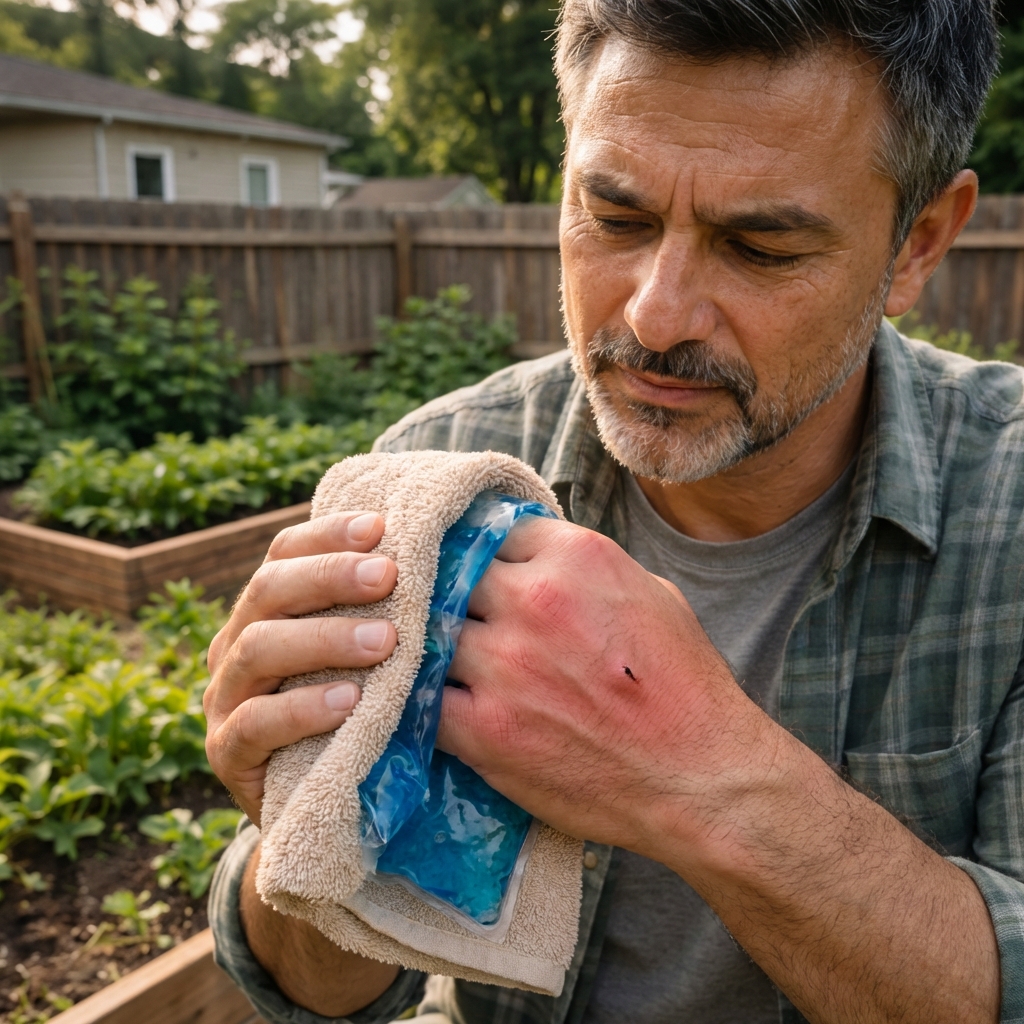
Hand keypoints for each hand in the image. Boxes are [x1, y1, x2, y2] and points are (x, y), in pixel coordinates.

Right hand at [205, 511, 398, 826]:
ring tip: (385, 641)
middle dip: (330, 577)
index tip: (380, 526)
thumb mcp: (368, 655)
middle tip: (389, 576)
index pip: (284, 554)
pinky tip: (348, 701)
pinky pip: (254, 725)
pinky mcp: (226, 755)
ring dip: (325, 638)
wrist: (332, 807)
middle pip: (268, 590)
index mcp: (266, 609)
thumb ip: (379, 608)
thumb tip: (437, 547)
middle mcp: (236, 644)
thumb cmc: (360, 712)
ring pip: (259, 649)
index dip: (327, 536)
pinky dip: (302, 709)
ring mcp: (224, 699)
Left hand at [441, 515, 768, 863]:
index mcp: (576, 557)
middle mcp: (533, 599)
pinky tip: (439, 702)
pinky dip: (423, 698)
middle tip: (467, 619)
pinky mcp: (483, 729)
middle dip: (458, 596)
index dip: (490, 555)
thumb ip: (584, 569)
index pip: (495, 530)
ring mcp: (503, 664)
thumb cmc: (686, 685)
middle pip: (454, 575)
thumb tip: (540, 561)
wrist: (700, 777)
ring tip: (449, 661)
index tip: (489, 576)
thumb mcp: (650, 594)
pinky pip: (421, 697)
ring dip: (437, 647)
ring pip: (430, 633)